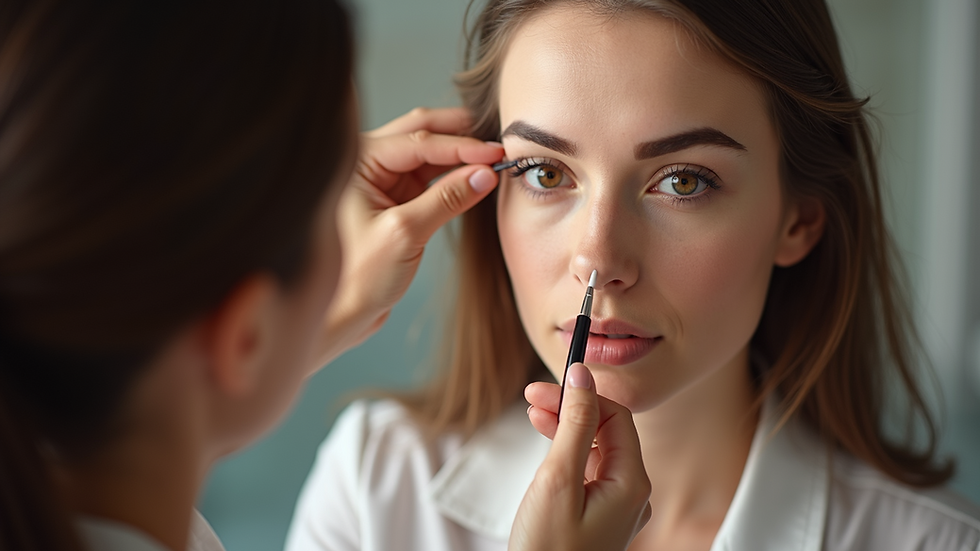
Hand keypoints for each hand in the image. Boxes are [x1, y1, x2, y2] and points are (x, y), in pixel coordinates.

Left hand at [314, 107, 503, 366]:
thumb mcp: (406, 233)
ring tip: (493, 160)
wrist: (343, 313)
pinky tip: (476, 178)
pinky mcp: (395, 198)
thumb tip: (485, 174)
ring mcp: (381, 179)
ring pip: (427, 152)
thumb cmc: (358, 277)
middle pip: (421, 132)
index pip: (418, 140)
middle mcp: (367, 162)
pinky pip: (429, 176)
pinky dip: (453, 175)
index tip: (496, 151)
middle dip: (460, 135)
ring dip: (459, 155)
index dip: (461, 145)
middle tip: (497, 143)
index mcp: (358, 162)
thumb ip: (447, 199)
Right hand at [510, 364, 651, 550]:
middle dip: (571, 408)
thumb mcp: (558, 479)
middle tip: (532, 397)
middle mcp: (632, 494)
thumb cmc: (547, 550)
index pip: (615, 417)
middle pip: (607, 431)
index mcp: (631, 484)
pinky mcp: (600, 518)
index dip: (582, 394)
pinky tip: (547, 449)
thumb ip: (573, 424)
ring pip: (597, 450)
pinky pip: (590, 473)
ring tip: (535, 417)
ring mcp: (618, 508)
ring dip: (567, 428)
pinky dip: (568, 454)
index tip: (546, 385)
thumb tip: (582, 377)